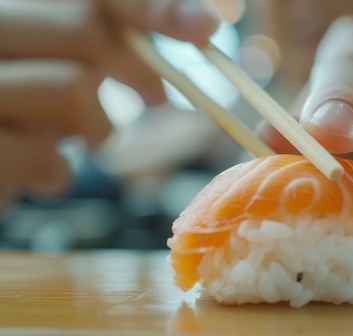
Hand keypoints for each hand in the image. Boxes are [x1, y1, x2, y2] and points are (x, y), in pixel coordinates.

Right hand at [0, 0, 219, 209]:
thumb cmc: (25, 113)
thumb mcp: (65, 64)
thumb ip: (115, 38)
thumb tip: (203, 23)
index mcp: (13, 7)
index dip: (156, 8)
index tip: (206, 28)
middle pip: (84, 30)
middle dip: (134, 71)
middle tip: (156, 96)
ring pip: (71, 89)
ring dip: (96, 128)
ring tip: (84, 140)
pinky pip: (42, 156)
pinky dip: (57, 174)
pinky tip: (41, 174)